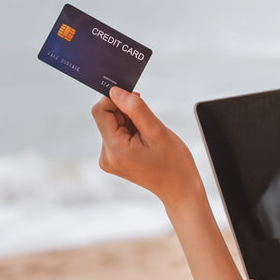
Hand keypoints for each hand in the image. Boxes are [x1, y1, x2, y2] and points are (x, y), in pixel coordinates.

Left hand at [92, 86, 201, 204]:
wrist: (179, 188)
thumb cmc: (173, 162)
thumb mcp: (157, 130)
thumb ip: (135, 108)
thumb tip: (115, 91)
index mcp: (115, 150)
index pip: (100, 111)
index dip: (115, 99)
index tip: (135, 99)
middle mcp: (106, 156)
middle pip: (106, 118)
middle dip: (126, 113)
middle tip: (147, 123)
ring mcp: (108, 160)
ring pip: (112, 124)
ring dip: (129, 122)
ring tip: (148, 136)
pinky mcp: (113, 160)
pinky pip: (116, 134)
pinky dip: (130, 131)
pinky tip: (144, 141)